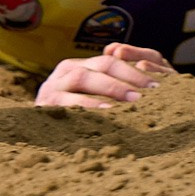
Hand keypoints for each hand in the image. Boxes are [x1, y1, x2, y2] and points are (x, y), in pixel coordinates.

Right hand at [37, 45, 175, 109]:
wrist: (36, 135)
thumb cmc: (74, 118)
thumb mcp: (93, 98)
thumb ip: (112, 84)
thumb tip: (141, 70)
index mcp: (79, 66)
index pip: (110, 60)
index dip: (134, 70)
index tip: (157, 84)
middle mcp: (65, 72)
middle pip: (100, 65)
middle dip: (127, 76)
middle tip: (150, 91)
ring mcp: (52, 87)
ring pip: (83, 77)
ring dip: (109, 87)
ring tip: (133, 99)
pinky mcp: (44, 105)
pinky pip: (67, 102)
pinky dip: (87, 105)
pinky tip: (106, 112)